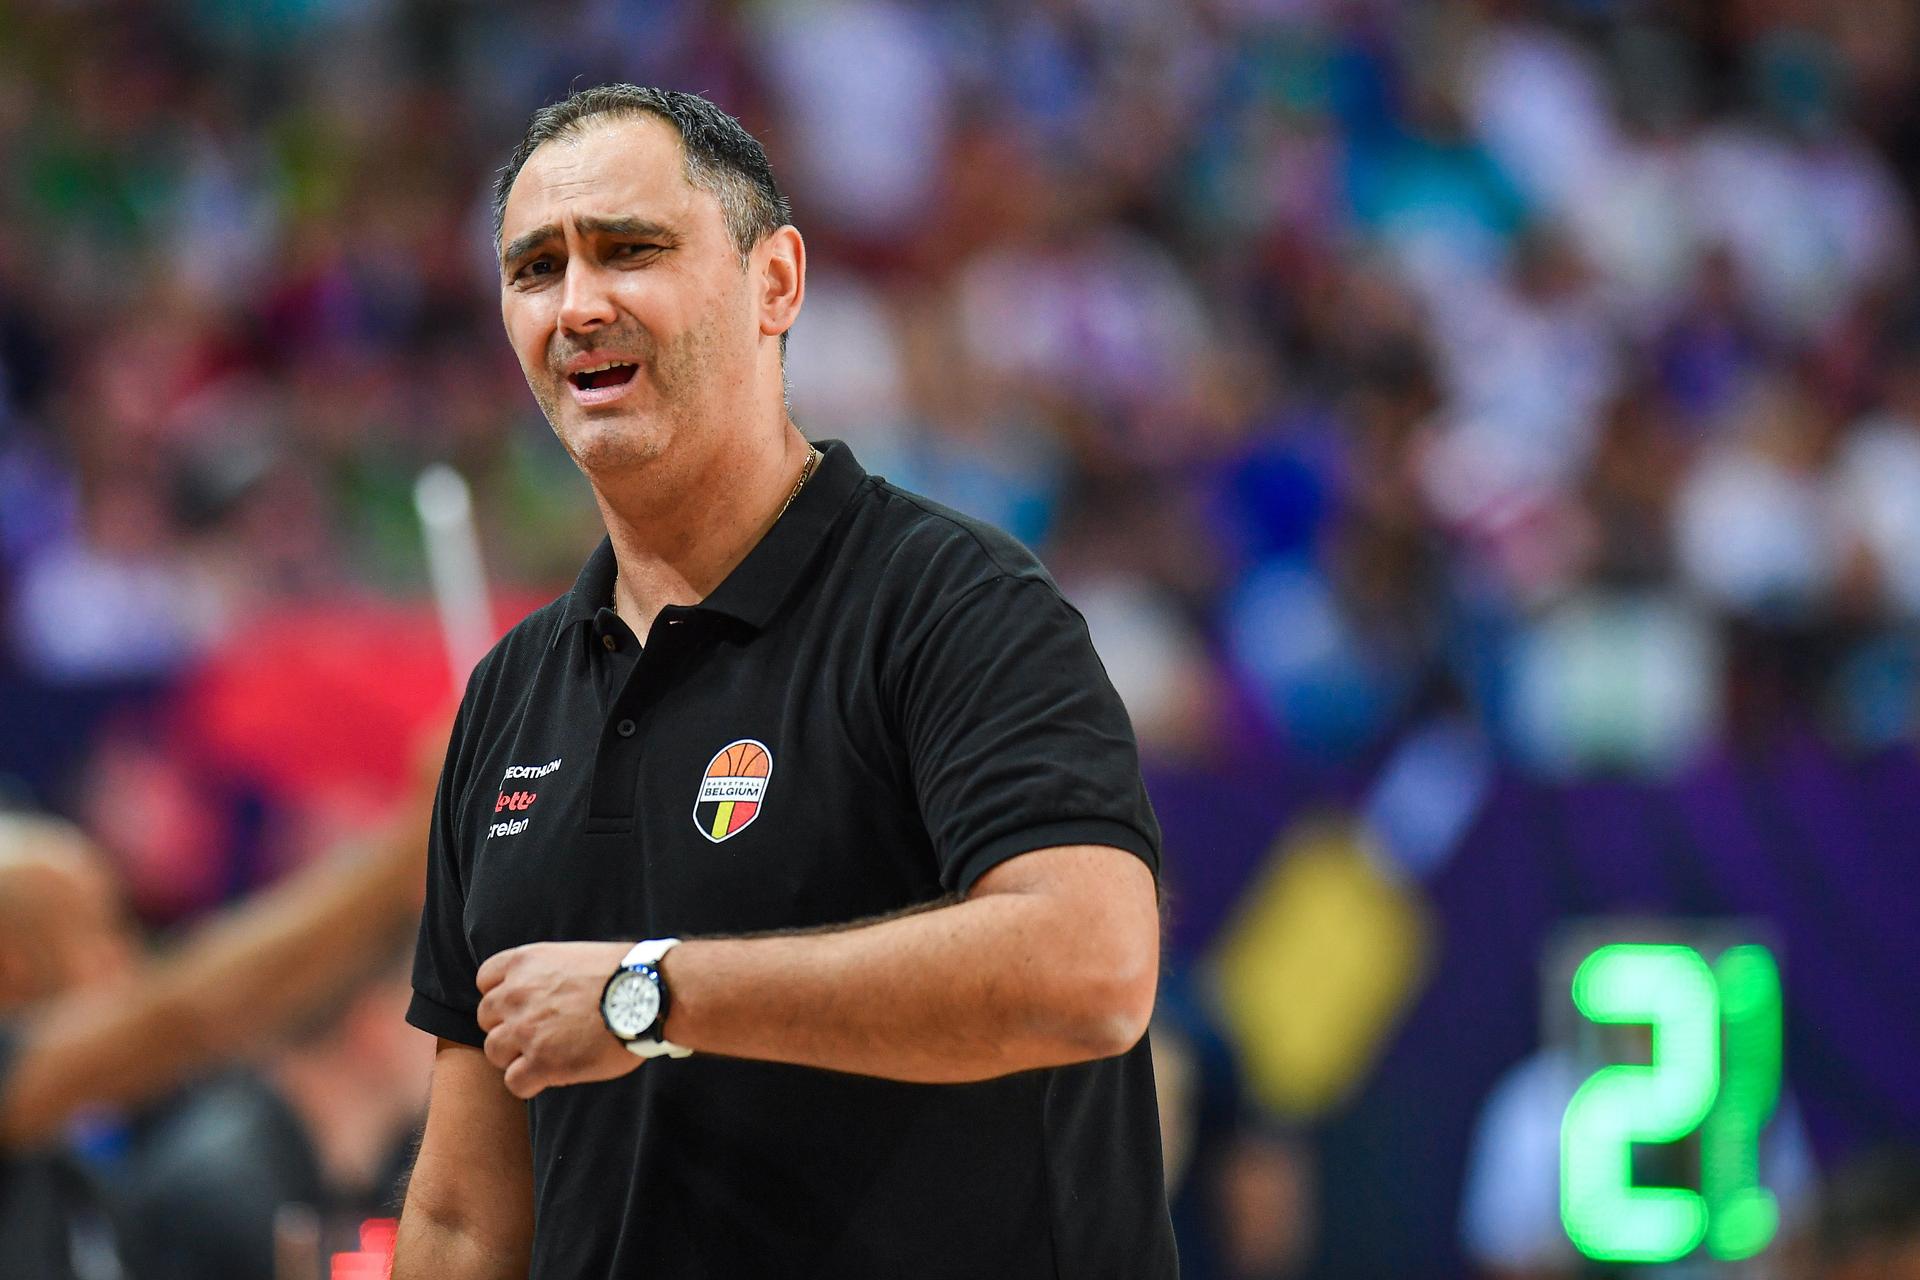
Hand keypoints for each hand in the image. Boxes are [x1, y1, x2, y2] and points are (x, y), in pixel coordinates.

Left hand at [476, 941, 640, 1098]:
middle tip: (536, 1034)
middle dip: (507, 1027)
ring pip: (494, 1052)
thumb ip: (549, 973)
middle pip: (486, 1018)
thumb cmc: (624, 973)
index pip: (485, 980)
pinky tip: (551, 1077)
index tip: (519, 1005)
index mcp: (525, 962)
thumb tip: (549, 990)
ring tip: (545, 1056)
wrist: (648, 994)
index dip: (500, 995)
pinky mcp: (541, 1062)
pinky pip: (514, 1082)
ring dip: (514, 1056)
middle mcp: (516, 994)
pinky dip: (529, 1083)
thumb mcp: (576, 956)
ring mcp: (525, 1030)